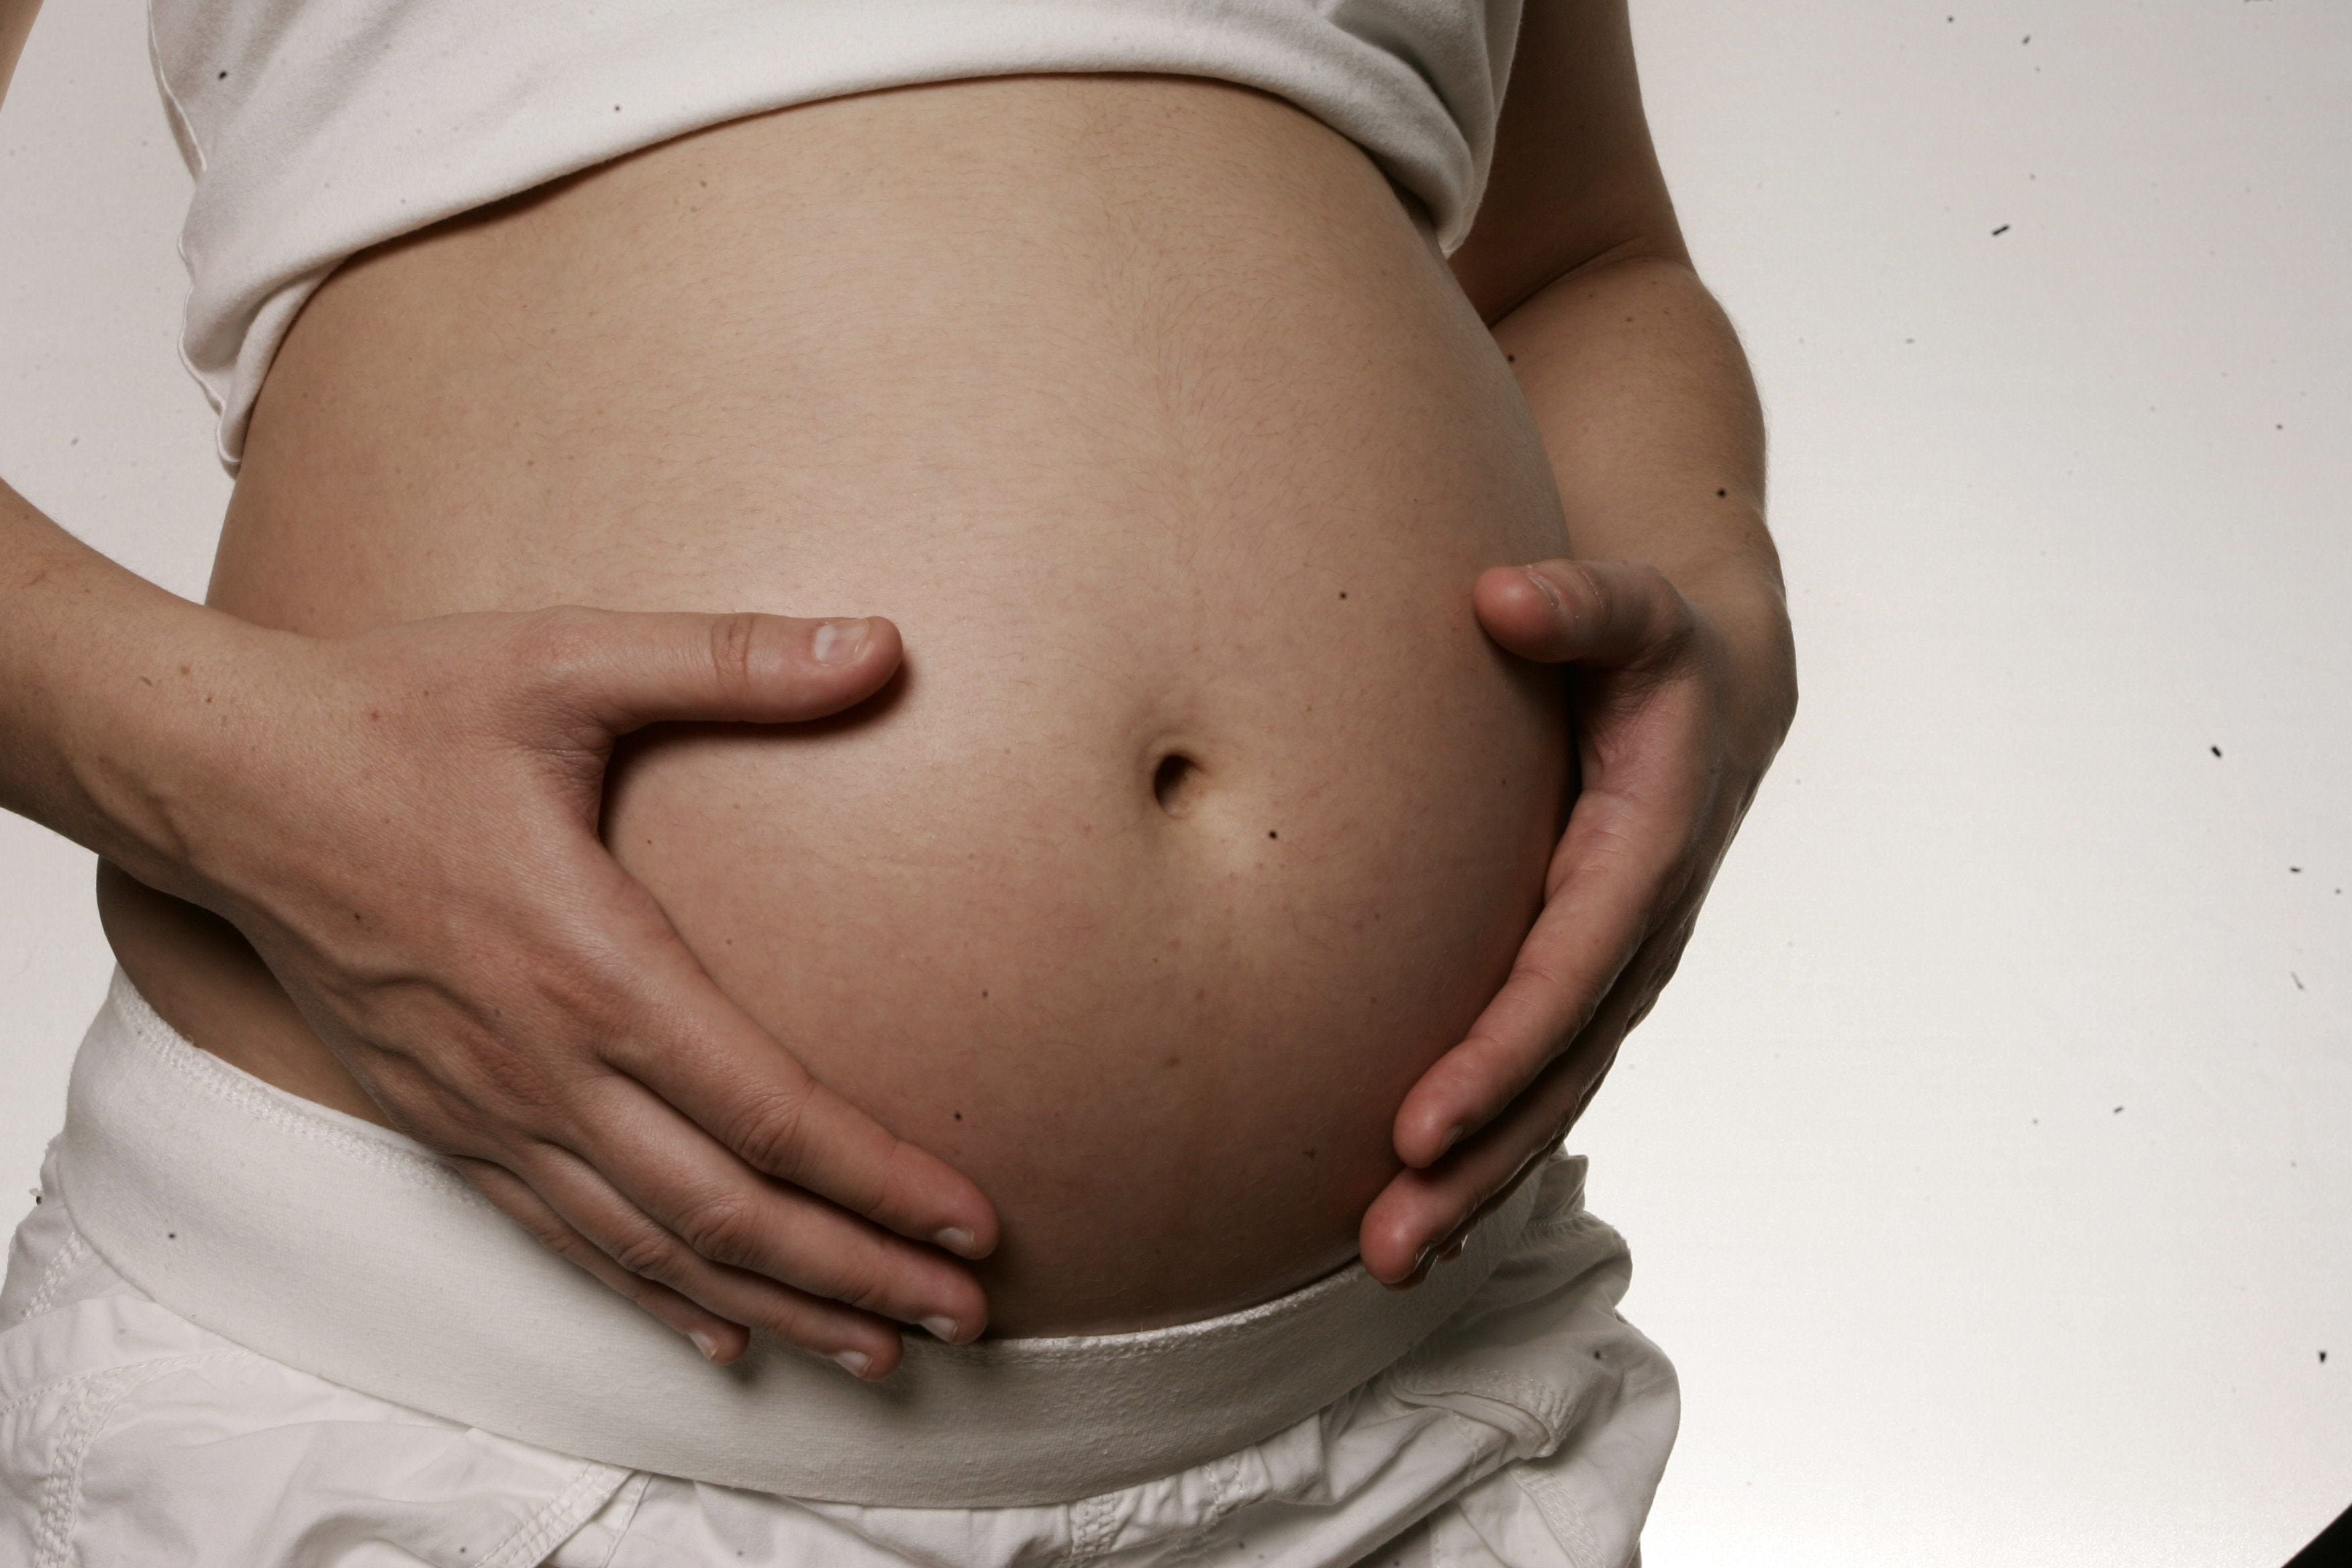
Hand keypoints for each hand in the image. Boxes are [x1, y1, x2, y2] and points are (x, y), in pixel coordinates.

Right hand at [156, 606, 997, 1377]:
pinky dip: (652, 1297)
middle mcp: (542, 1064)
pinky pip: (563, 1240)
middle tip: (965, 1319)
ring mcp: (486, 1109)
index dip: (877, 1178)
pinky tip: (719, 1335)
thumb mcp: (567, 659)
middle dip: (856, 1274)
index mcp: (591, 963)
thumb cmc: (396, 714)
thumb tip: (884, 644)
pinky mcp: (443, 1124)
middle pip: (726, 1213)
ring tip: (876, 1353)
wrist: (222, 780)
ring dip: (773, 1308)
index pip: (766, 1110)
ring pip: (652, 1250)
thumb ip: (730, 661)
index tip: (971, 1221)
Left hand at [1359, 558, 1794, 1284]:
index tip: (1414, 1123)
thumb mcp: (1635, 609)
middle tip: (1385, 1242)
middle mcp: (1634, 937)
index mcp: (1643, 854)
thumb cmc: (1657, 645)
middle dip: (1476, 1164)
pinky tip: (1421, 1215)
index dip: (1495, 1055)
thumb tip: (1503, 594)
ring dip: (1474, 1186)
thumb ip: (1579, 604)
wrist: (1721, 690)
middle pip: (1553, 1073)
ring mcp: (1614, 973)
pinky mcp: (1585, 985)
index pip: (1562, 975)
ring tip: (1385, 1261)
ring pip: (1546, 1099)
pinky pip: (1538, 1083)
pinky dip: (1486, 1152)